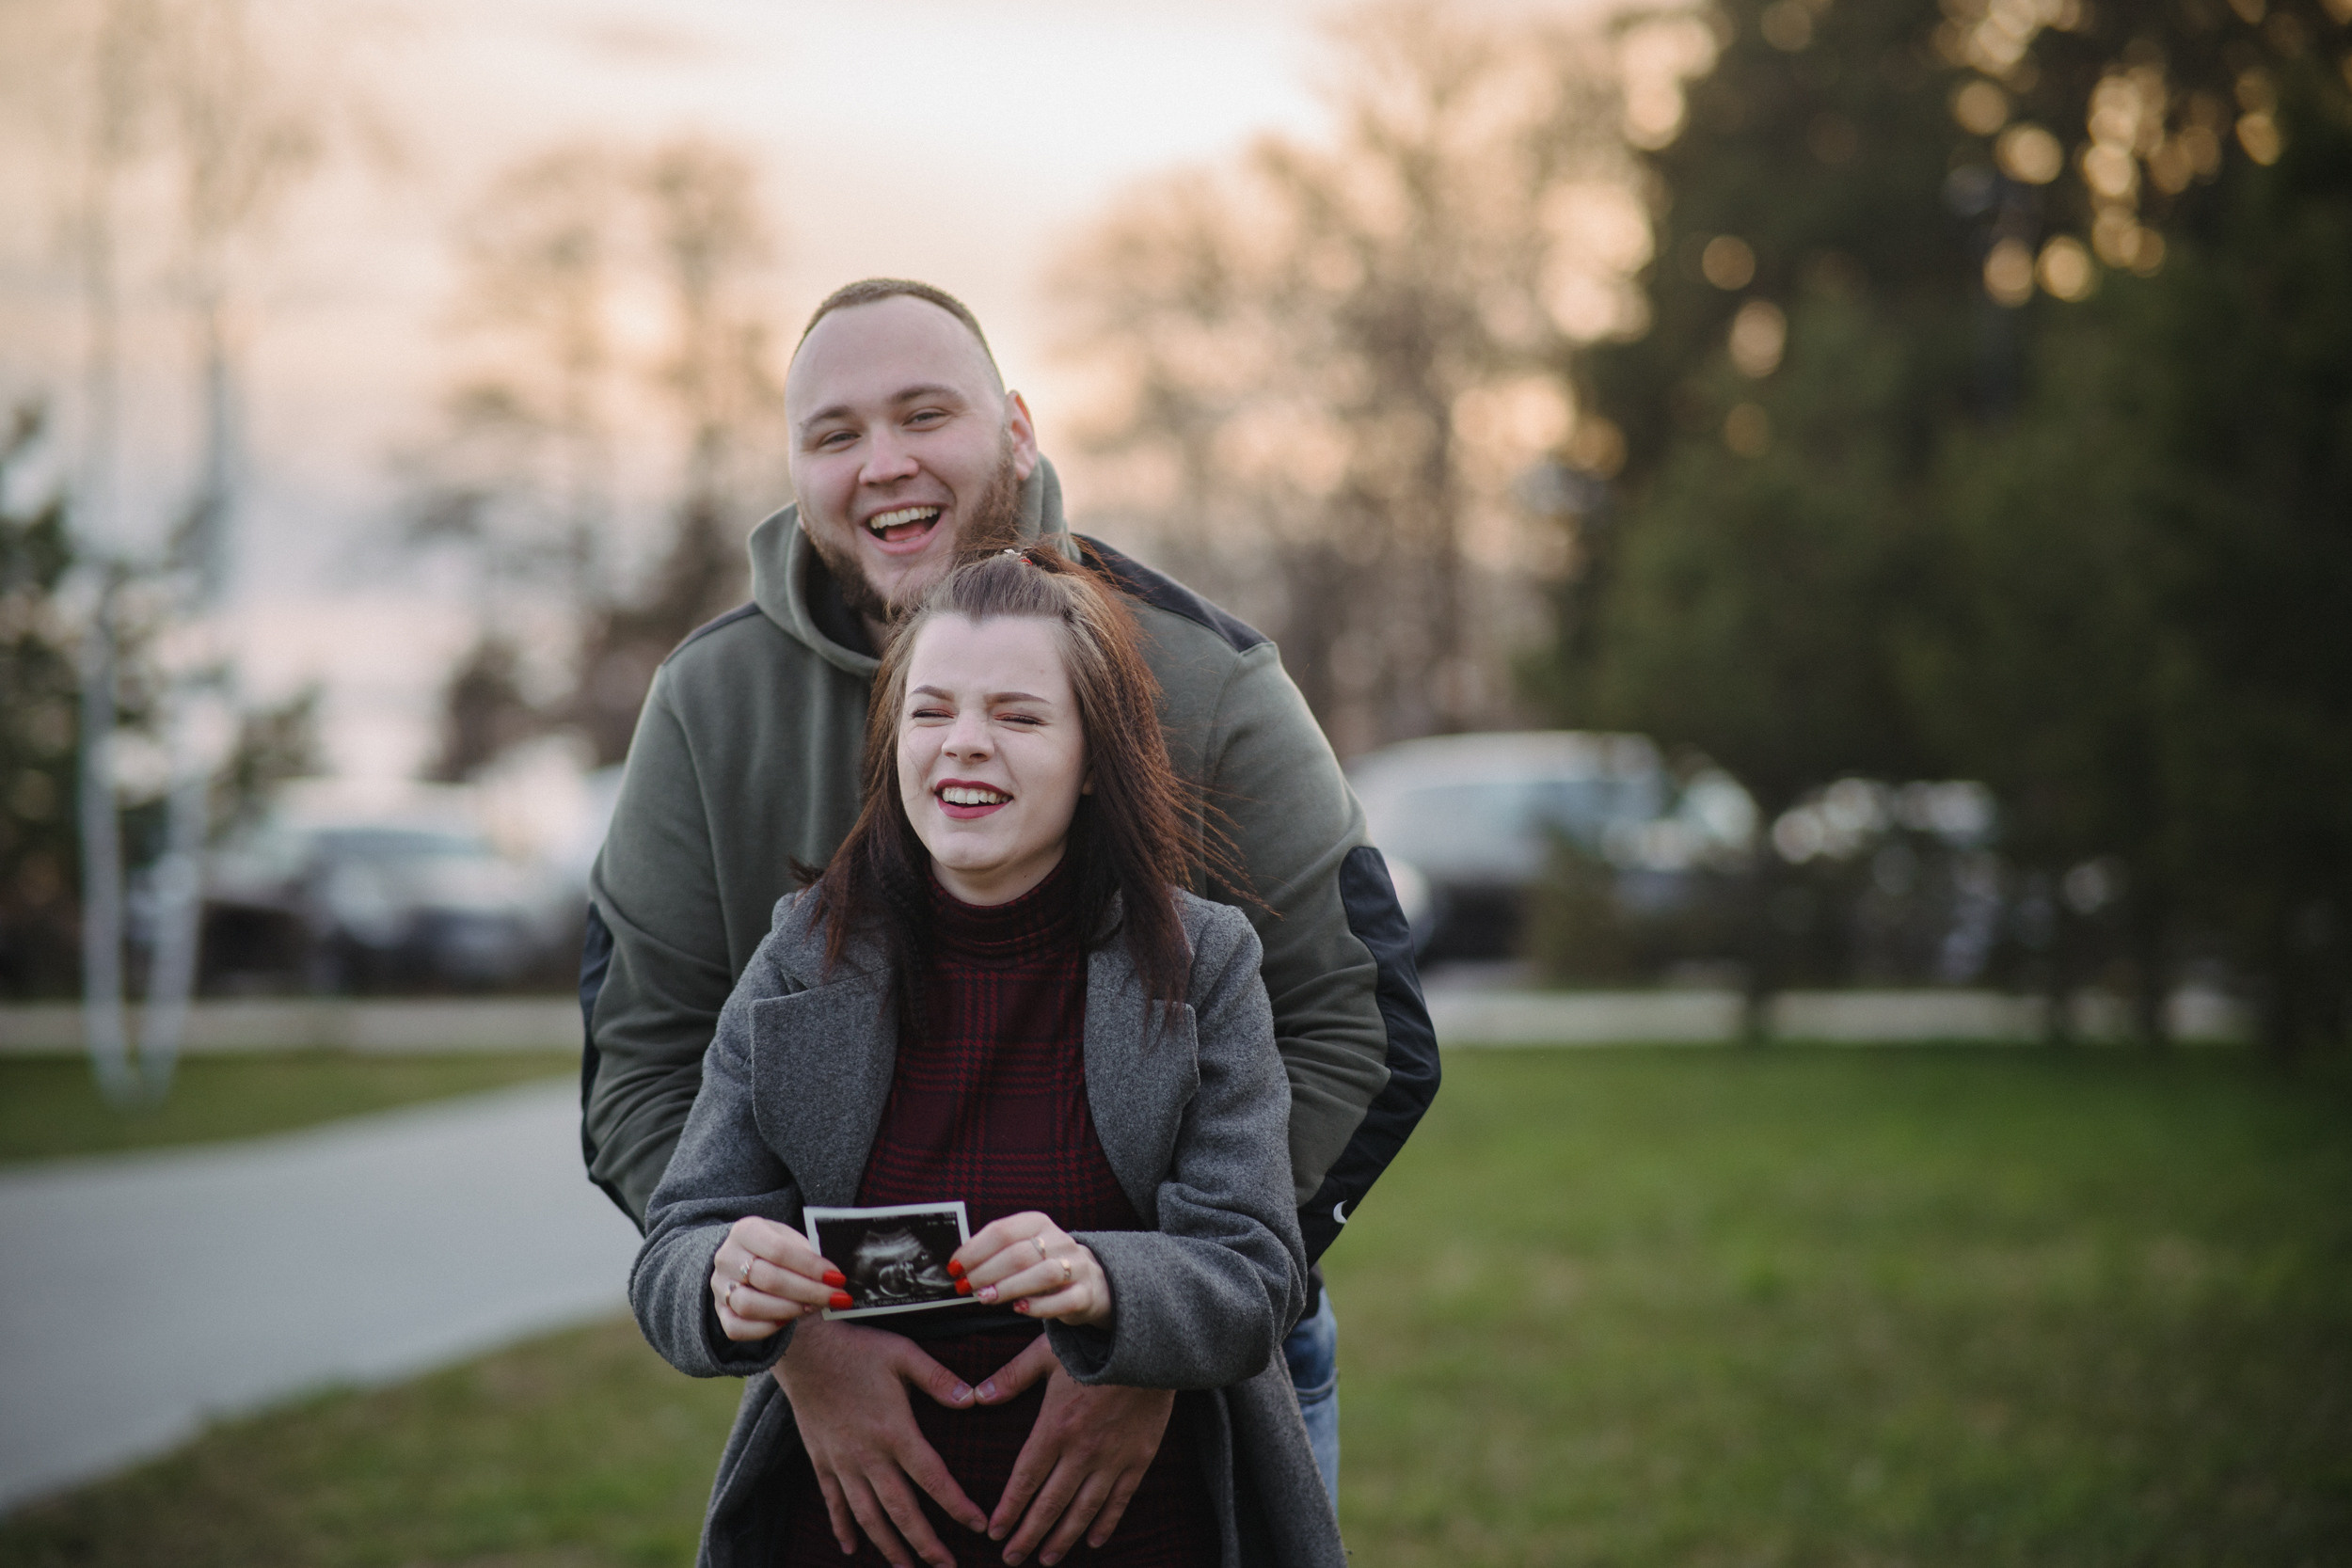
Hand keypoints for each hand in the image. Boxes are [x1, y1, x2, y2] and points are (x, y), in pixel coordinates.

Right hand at [711, 1217, 847, 1340]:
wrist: (745, 1259)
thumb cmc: (775, 1248)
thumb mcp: (790, 1238)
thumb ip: (807, 1253)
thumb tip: (832, 1275)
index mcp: (746, 1230)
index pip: (780, 1250)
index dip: (811, 1266)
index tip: (837, 1278)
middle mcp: (727, 1257)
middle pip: (768, 1279)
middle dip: (808, 1291)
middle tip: (835, 1297)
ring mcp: (720, 1286)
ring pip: (750, 1305)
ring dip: (788, 1310)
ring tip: (813, 1307)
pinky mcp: (719, 1311)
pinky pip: (737, 1328)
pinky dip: (765, 1328)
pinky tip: (787, 1321)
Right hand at [775, 1317, 987, 1567]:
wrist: (802, 1351)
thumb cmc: (858, 1348)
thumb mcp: (904, 1353)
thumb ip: (939, 1378)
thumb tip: (973, 1399)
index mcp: (896, 1432)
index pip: (934, 1480)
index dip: (958, 1507)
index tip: (979, 1526)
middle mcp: (869, 1456)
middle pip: (902, 1511)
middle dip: (926, 1544)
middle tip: (947, 1567)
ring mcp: (842, 1463)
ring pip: (868, 1517)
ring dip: (889, 1546)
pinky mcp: (822, 1461)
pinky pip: (833, 1503)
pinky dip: (843, 1528)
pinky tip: (852, 1549)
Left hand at [952, 1213, 1111, 1327]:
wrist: (1093, 1282)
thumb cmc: (1044, 1265)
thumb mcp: (1024, 1249)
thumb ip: (997, 1253)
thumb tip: (961, 1265)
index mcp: (1039, 1223)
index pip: (1003, 1231)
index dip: (974, 1249)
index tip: (955, 1266)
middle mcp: (1060, 1241)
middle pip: (1019, 1253)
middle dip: (986, 1271)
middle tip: (965, 1286)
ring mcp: (1076, 1267)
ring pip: (1043, 1274)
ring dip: (1009, 1287)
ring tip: (986, 1298)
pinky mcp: (1085, 1294)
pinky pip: (1063, 1301)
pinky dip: (1038, 1306)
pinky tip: (1019, 1308)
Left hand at [971, 1336, 1173, 1565]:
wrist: (1148, 1344)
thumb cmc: (1092, 1345)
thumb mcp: (1045, 1354)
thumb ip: (1011, 1377)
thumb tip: (976, 1396)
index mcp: (1054, 1427)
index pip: (1025, 1480)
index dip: (1009, 1510)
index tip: (995, 1533)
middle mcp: (1081, 1450)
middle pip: (1050, 1504)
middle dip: (1029, 1535)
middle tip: (1013, 1559)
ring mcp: (1112, 1458)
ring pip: (1083, 1509)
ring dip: (1063, 1538)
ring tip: (1047, 1559)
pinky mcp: (1138, 1457)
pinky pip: (1120, 1499)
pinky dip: (1106, 1523)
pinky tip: (1093, 1541)